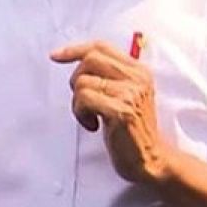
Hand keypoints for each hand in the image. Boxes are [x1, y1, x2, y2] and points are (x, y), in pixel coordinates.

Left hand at [51, 40, 175, 185]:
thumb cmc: (132, 130)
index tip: (56, 56)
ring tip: (90, 117)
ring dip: (77, 103)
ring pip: (83, 82)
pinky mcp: (121, 110)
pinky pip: (84, 99)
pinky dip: (81, 113)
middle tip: (82, 100)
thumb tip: (77, 62)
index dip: (75, 49)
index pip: (102, 47)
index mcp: (139, 71)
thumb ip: (110, 77)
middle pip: (91, 59)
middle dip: (76, 79)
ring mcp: (130, 93)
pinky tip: (93, 125)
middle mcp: (137, 78)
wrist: (150, 159)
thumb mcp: (127, 96)